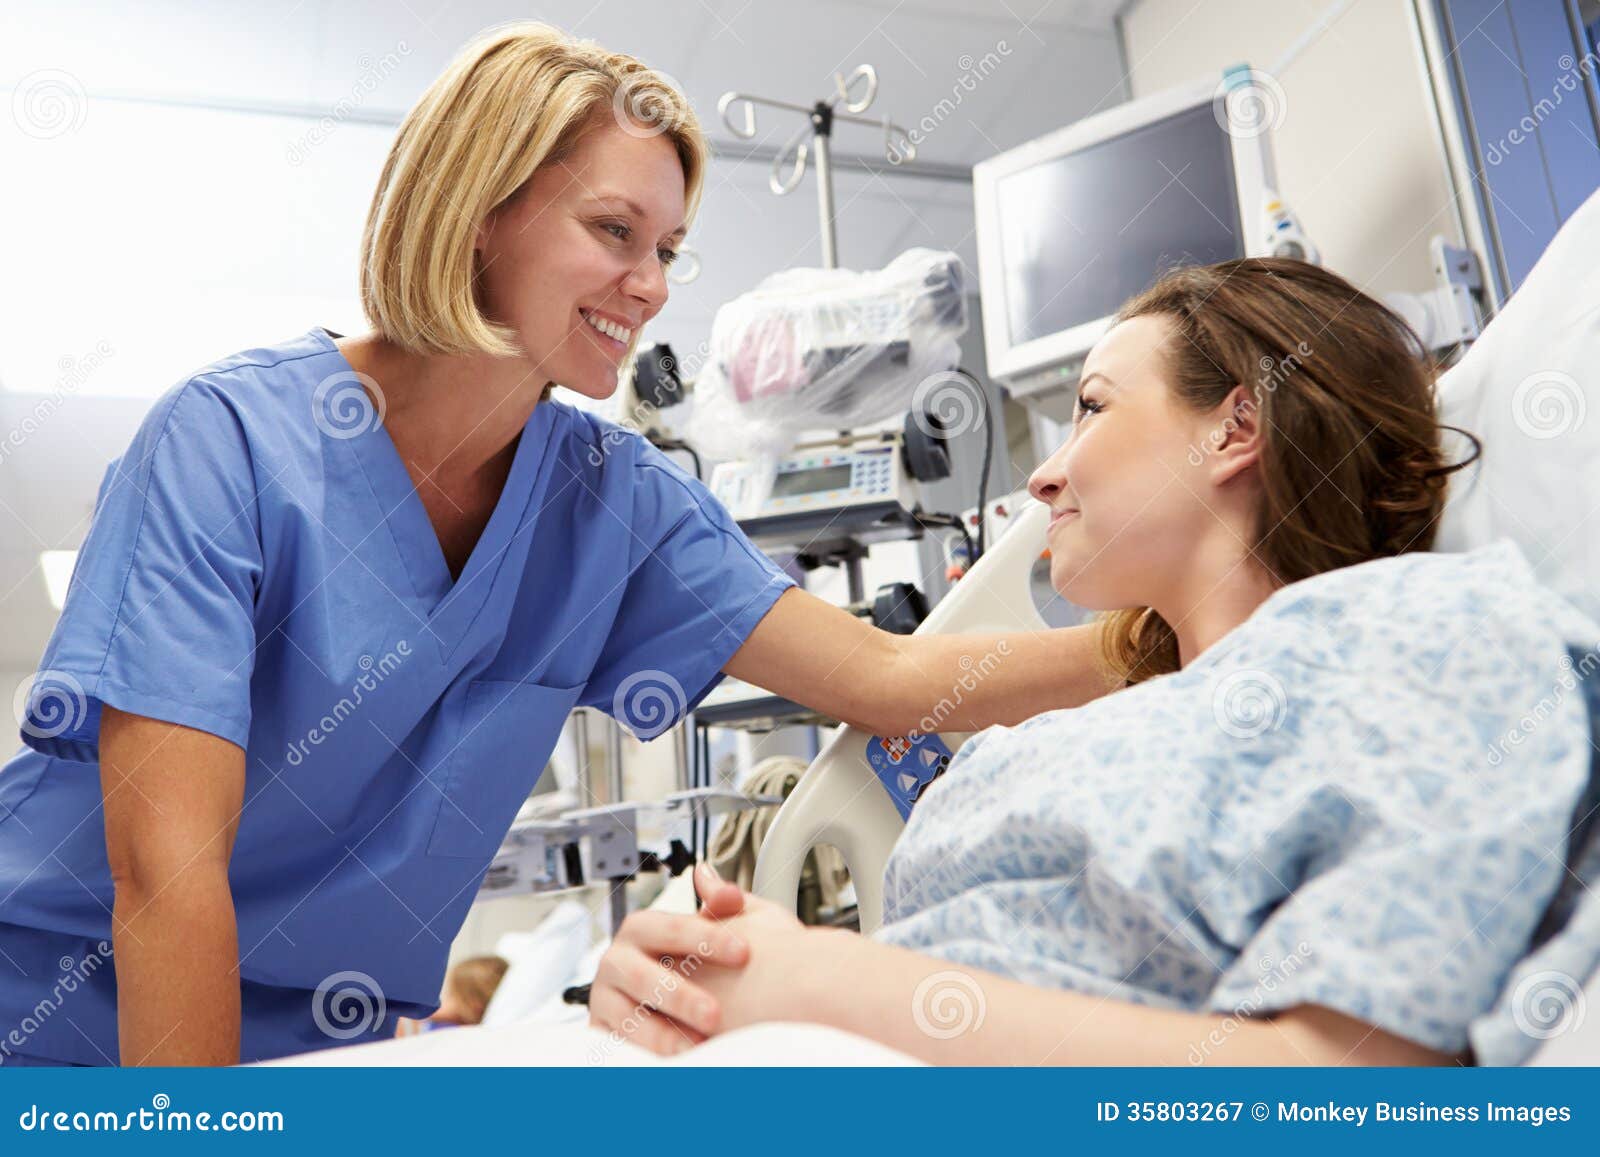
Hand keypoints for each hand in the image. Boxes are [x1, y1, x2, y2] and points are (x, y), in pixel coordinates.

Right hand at [588, 864, 752, 1054]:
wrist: (677, 1009)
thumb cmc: (696, 965)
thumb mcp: (710, 931)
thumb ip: (716, 906)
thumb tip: (714, 879)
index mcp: (640, 930)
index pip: (670, 927)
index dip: (706, 937)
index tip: (744, 952)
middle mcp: (617, 962)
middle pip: (642, 976)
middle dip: (680, 996)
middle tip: (715, 1013)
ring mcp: (606, 1001)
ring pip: (627, 1018)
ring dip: (662, 1034)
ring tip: (697, 1046)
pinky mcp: (602, 1035)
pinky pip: (618, 1047)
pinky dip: (644, 1055)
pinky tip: (675, 1063)